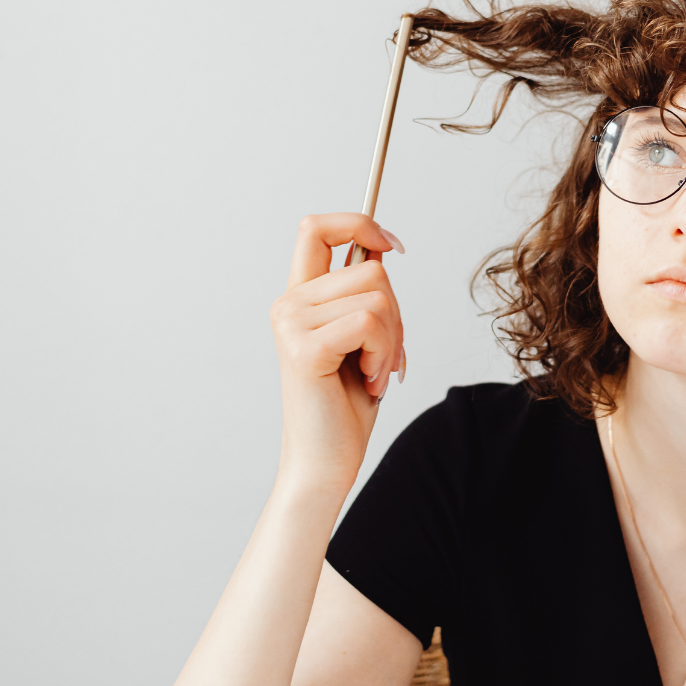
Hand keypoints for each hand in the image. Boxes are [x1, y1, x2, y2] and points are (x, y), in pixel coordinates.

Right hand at [270, 213, 405, 498]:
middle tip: (384, 357)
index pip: (316, 227)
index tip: (391, 246)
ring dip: (392, 339)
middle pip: (371, 269)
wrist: (326, 462)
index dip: (359, 223)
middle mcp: (289, 304)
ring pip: (378, 297)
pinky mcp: (304, 348)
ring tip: (373, 371)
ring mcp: (291, 323)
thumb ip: (363, 294)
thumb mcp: (361, 336)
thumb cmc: (345, 405)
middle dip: (397, 314)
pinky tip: (368, 379)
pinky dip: (383, 352)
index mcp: (299, 297)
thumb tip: (382, 249)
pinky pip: (370, 321)